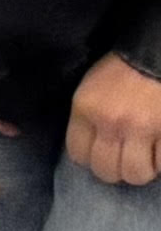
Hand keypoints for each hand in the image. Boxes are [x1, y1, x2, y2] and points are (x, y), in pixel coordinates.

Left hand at [77, 56, 160, 191]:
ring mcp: (141, 130)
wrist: (156, 56)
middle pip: (107, 171)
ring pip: (135, 174)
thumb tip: (90, 149)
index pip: (78, 155)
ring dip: (141, 170)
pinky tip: (159, 151)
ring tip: (145, 159)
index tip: (101, 155)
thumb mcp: (91, 89)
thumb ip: (88, 118)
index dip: (91, 159)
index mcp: (85, 109)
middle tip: (124, 160)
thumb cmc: (123, 69)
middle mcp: (110, 123)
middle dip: (116, 170)